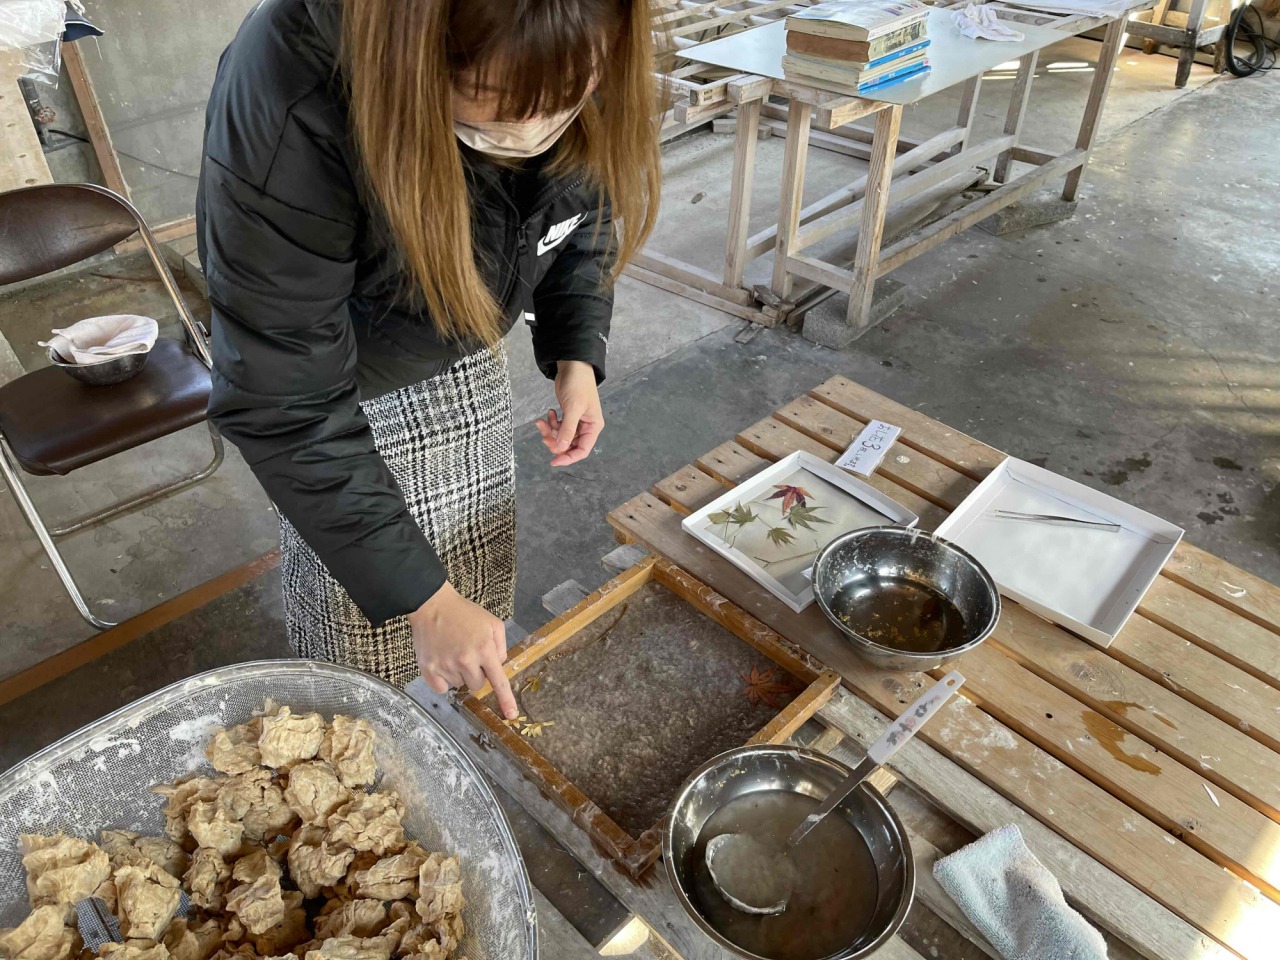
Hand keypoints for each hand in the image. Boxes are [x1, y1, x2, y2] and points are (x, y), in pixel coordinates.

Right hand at [409, 582, 517, 718]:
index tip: (511, 715)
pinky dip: (443, 680)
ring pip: (460, 685)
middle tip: (468, 655)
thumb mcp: (492, 623)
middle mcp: (466, 660)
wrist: (432, 605)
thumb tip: (498, 665)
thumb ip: (500, 646)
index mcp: (484, 649)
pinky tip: (442, 662)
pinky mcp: (429, 670)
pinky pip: (442, 689)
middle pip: (478, 685)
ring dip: (459, 674)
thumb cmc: (464, 613)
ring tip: (453, 653)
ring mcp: (446, 666)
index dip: (505, 700)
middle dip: (477, 674)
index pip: (498, 681)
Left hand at [535, 360, 603, 466]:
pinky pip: (558, 427)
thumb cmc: (578, 385)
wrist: (572, 366)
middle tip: (544, 436)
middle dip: (555, 442)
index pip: (582, 450)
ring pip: (561, 436)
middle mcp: (586, 426)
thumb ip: (567, 429)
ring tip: (541, 422)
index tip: (553, 462)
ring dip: (550, 432)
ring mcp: (576, 421)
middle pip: (569, 445)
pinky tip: (548, 413)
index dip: (568, 458)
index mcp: (593, 426)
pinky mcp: (568, 415)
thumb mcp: (573, 408)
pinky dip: (551, 423)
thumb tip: (561, 449)